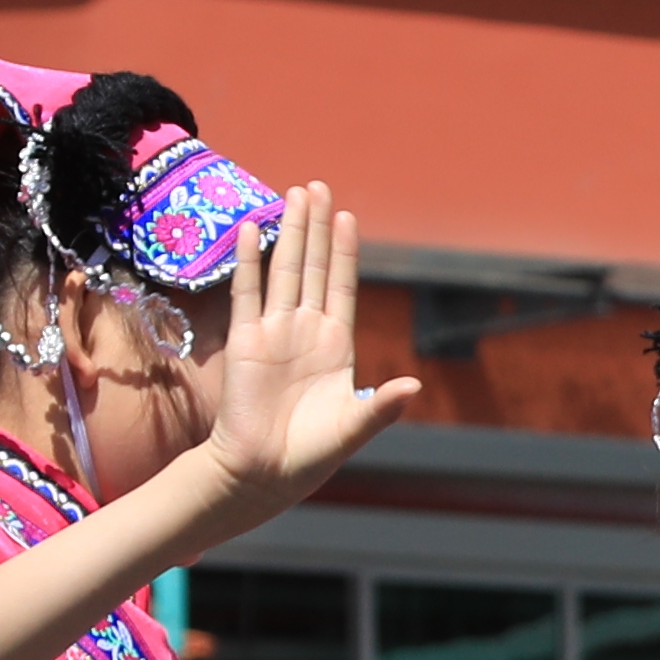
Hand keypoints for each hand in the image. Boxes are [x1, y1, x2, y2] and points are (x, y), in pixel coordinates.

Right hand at [195, 180, 413, 516]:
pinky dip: (248, 262)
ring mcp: (274, 333)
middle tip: (317, 186)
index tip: (348, 216)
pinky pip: (247, 294)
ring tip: (293, 194)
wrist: (264, 473)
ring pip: (283, 271)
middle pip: (313, 267)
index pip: (342, 285)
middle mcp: (306, 331)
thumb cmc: (312, 454)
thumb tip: (414, 387)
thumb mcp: (354, 427)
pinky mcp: (245, 342)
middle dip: (315, 227)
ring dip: (288, 233)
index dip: (344, 251)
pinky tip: (251, 230)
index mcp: (336, 345)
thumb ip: (383, 406)